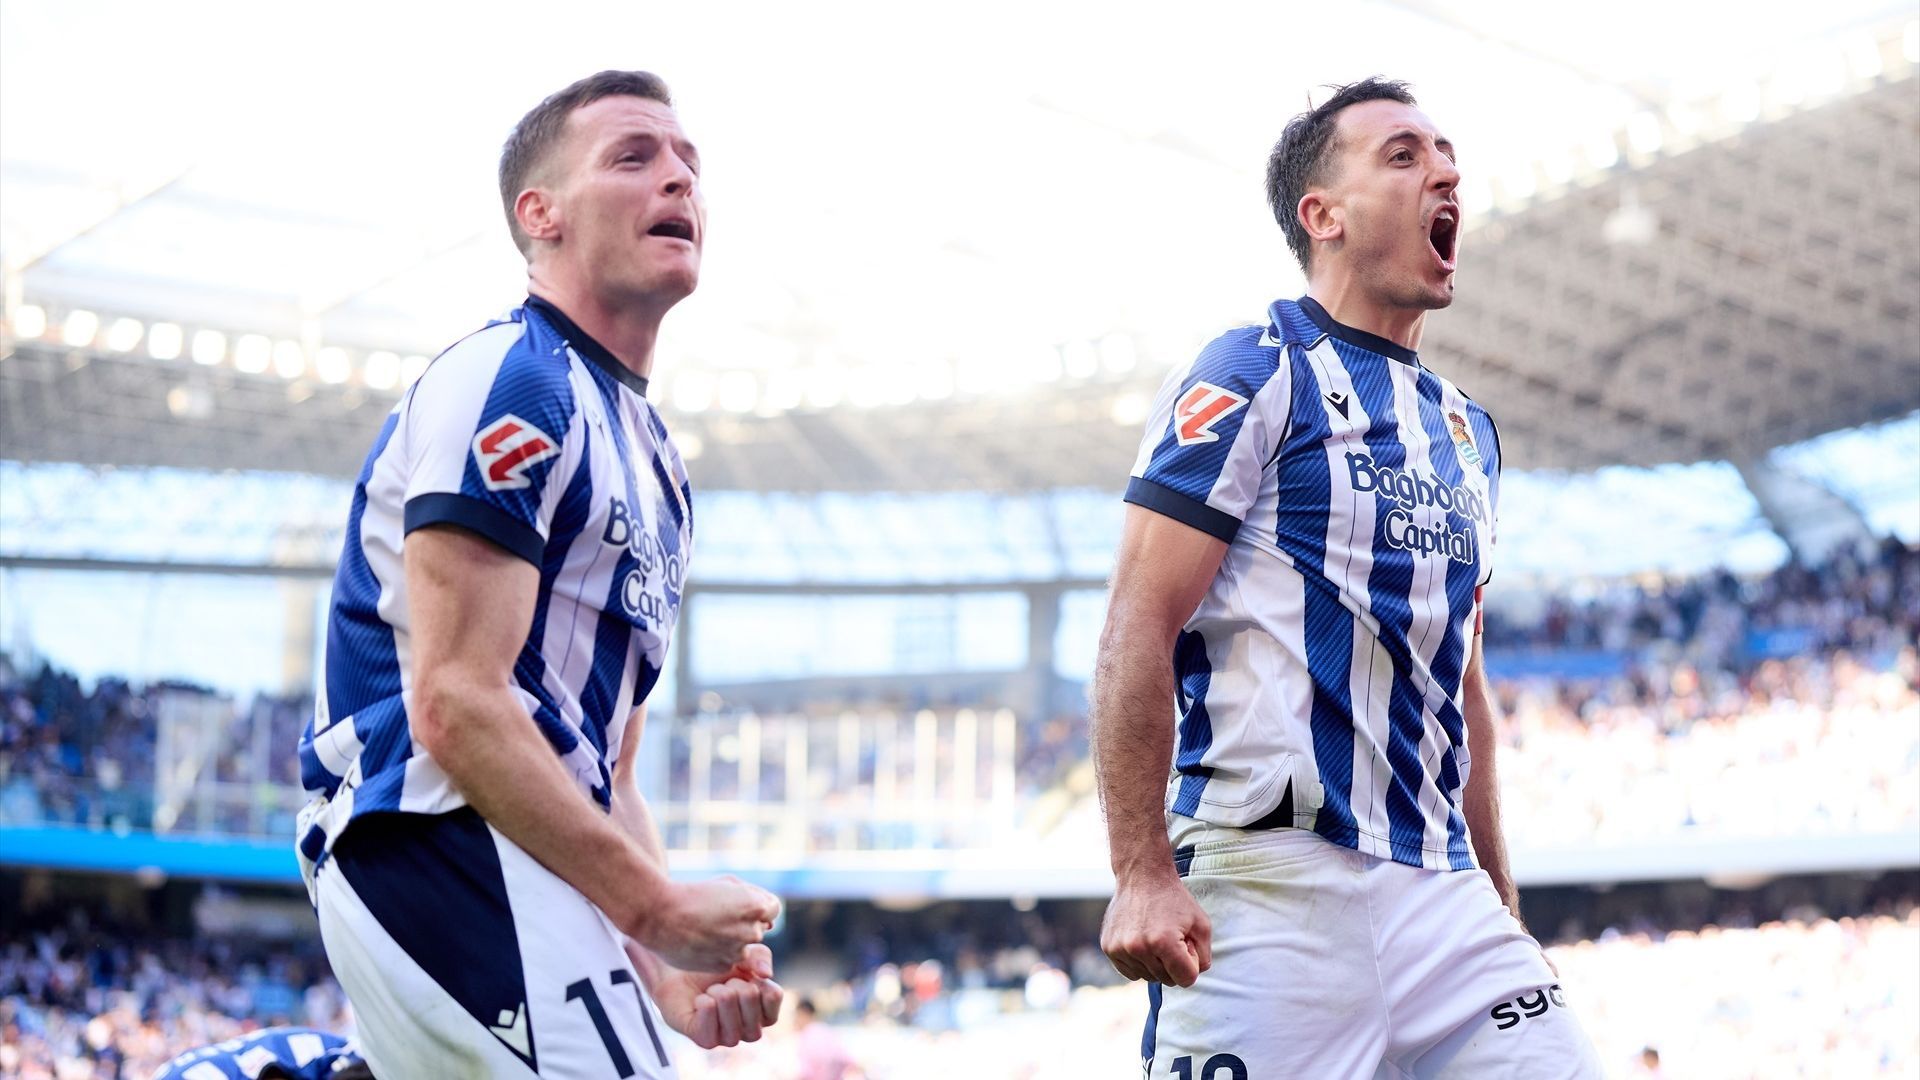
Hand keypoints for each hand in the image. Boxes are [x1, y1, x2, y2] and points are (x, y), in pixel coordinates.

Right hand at [635, 876, 781, 973]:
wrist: (660, 915)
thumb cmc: (694, 894)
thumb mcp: (728, 883)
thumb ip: (753, 895)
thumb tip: (767, 911)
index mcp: (755, 907)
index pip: (772, 909)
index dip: (756, 904)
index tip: (738, 903)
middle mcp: (751, 931)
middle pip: (759, 928)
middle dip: (744, 922)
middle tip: (717, 916)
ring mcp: (737, 951)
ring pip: (743, 946)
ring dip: (732, 939)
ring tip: (706, 928)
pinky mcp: (722, 965)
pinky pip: (728, 958)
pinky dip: (719, 952)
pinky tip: (700, 941)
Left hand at [635, 943, 782, 1049]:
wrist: (680, 977)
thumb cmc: (717, 969)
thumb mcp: (744, 955)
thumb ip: (761, 957)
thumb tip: (766, 974)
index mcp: (766, 1014)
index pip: (774, 994)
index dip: (756, 977)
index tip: (744, 978)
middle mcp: (752, 1031)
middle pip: (750, 994)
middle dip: (733, 980)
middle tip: (723, 986)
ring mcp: (730, 1038)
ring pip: (728, 1000)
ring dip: (715, 989)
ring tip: (710, 994)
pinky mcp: (706, 1040)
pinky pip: (708, 1009)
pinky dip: (701, 998)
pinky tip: (700, 1002)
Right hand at [1101, 873, 1211, 986]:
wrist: (1141, 876)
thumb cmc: (1174, 900)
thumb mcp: (1201, 924)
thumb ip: (1204, 956)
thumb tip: (1192, 976)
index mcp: (1164, 942)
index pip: (1186, 980)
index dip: (1191, 964)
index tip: (1186, 944)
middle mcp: (1138, 947)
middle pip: (1166, 980)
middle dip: (1173, 963)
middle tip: (1171, 937)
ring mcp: (1120, 948)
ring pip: (1148, 977)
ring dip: (1155, 964)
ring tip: (1155, 937)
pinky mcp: (1108, 947)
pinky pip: (1130, 973)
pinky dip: (1139, 963)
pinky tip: (1141, 942)